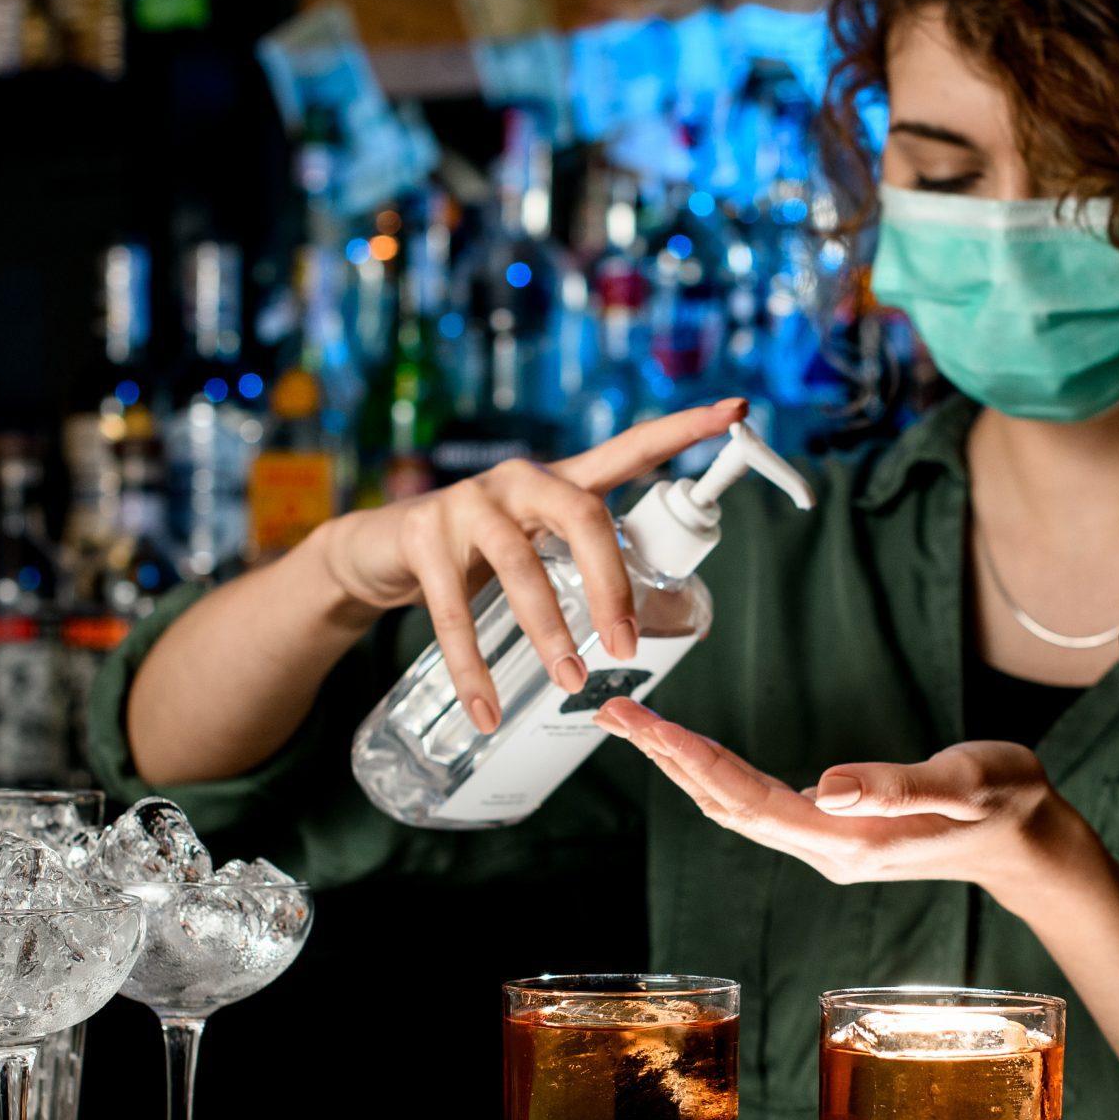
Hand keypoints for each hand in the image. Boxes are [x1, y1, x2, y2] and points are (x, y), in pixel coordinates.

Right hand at [313, 398, 746, 731]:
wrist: (379, 551)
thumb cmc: (476, 554)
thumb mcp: (534, 545)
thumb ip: (581, 563)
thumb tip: (644, 628)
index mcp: (560, 481)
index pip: (630, 448)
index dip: (683, 430)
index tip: (738, 410)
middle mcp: (520, 481)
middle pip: (583, 518)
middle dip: (612, 586)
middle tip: (628, 646)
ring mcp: (469, 504)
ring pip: (522, 569)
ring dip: (550, 631)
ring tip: (572, 681)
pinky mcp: (424, 537)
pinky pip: (455, 612)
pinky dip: (473, 668)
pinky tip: (487, 709)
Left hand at [595, 698, 1094, 906]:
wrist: (1029, 842)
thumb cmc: (1005, 804)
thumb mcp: (965, 785)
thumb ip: (899, 787)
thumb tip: (829, 784)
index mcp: (849, 840)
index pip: (751, 799)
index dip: (694, 762)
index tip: (647, 726)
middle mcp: (826, 848)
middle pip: (725, 803)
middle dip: (666, 759)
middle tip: (612, 713)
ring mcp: (827, 843)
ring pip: (734, 806)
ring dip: (681, 767)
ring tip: (635, 727)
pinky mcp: (834, 831)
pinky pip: (756, 805)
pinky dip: (714, 774)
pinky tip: (692, 757)